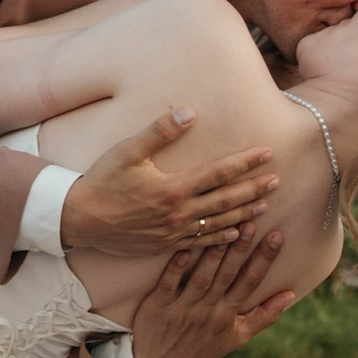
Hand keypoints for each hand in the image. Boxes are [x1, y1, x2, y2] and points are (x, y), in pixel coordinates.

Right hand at [61, 108, 276, 259]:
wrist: (79, 219)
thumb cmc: (101, 181)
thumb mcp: (127, 151)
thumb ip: (159, 131)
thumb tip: (189, 112)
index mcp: (173, 188)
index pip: (218, 173)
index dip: (245, 163)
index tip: (267, 153)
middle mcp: (178, 213)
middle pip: (225, 200)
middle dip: (254, 189)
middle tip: (278, 180)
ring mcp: (173, 233)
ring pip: (218, 224)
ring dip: (244, 213)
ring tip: (266, 205)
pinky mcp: (166, 246)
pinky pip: (201, 243)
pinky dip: (222, 239)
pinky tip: (237, 234)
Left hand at [127, 224, 298, 357]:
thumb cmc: (204, 346)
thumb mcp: (237, 336)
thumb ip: (264, 316)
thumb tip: (290, 294)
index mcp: (227, 315)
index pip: (250, 282)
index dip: (264, 259)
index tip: (277, 235)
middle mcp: (208, 311)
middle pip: (227, 275)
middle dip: (241, 249)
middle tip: (252, 221)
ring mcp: (183, 308)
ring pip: (201, 278)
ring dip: (214, 254)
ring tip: (225, 228)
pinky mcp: (159, 306)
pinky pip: (169, 284)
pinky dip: (177, 268)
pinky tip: (185, 248)